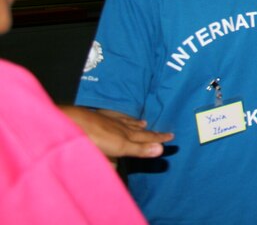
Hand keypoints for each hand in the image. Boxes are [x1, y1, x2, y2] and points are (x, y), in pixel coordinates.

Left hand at [59, 106, 173, 158]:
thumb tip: (162, 149)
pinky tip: (117, 118)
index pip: (146, 138)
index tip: (171, 136)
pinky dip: (120, 118)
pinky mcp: (97, 119)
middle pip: (139, 131)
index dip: (158, 139)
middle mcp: (121, 128)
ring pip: (126, 123)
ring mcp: (109, 122)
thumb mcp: (120, 147)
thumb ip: (139, 149)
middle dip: (151, 132)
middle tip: (163, 131)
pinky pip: (113, 118)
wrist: (74, 122)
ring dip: (136, 124)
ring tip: (143, 123)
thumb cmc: (97, 138)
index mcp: (127, 136)